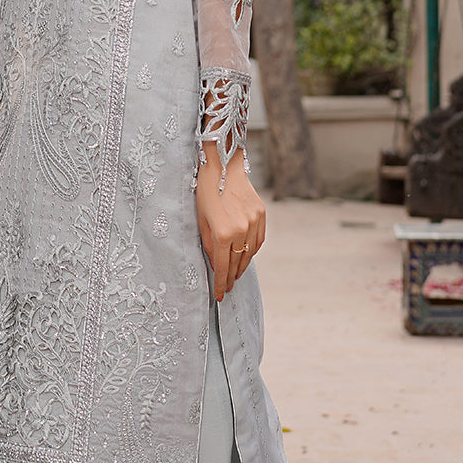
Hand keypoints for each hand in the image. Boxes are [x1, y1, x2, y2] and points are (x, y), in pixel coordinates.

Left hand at [196, 147, 265, 301]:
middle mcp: (241, 230)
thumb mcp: (201, 221)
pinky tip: (246, 254)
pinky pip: (258, 240)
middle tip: (228, 286)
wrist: (222, 166)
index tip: (221, 296)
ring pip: (250, 253)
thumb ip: (209, 245)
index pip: (223, 267)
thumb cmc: (205, 192)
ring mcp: (254, 222)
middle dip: (232, 277)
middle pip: (238, 263)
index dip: (222, 284)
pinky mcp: (261, 214)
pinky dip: (252, 250)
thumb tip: (217, 264)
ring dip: (243, 265)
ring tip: (236, 272)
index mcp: (222, 233)